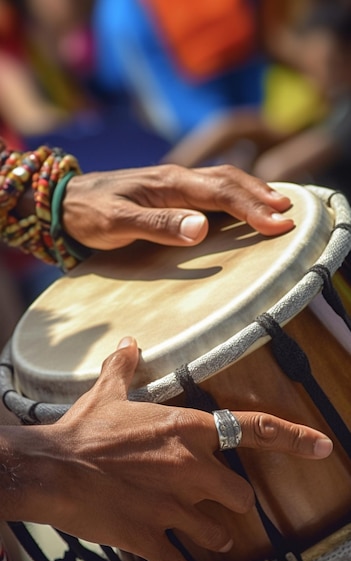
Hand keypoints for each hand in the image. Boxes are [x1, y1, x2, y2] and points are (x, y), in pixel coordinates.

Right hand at [12, 337, 331, 560]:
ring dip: (212, 534)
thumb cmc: (84, 431)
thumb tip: (128, 343)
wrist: (54, 469)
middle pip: (241, 495)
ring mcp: (174, 507)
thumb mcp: (107, 393)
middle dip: (233, 500)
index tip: (321, 446)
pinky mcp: (152, 537)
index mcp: (187, 430)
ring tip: (201, 532)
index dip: (294, 437)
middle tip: (218, 499)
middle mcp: (190, 469)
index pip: (254, 430)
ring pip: (218, 532)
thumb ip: (125, 368)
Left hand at [62, 164, 293, 249]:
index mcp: (169, 183)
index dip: (251, 208)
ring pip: (222, 180)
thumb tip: (201, 228)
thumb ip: (157, 225)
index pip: (220, 193)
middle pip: (228, 180)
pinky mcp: (169, 192)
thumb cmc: (89, 214)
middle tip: (288, 215)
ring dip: (251, 192)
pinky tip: (241, 203)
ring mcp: (173, 183)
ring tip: (276, 205)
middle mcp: (176, 178)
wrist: (64, 202)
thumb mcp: (117, 223)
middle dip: (260, 196)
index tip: (277, 224)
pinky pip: (210, 189)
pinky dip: (234, 194)